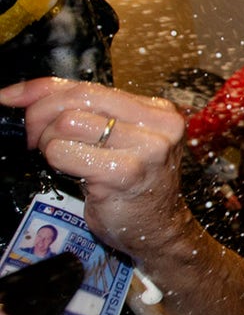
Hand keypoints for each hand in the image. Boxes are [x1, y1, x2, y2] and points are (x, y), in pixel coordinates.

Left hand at [0, 77, 187, 260]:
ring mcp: (145, 149)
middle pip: (78, 98)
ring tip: (62, 158)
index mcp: (158, 111)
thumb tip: (24, 94)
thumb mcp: (120, 139)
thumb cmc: (134, 184)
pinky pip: (64, 153)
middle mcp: (158, 126)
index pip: (89, 85)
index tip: (12, 96)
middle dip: (41, 114)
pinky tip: (72, 173)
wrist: (157, 228)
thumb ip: (87, 112)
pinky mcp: (124, 173)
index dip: (43, 89)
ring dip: (49, 142)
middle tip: (34, 137)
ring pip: (67, 124)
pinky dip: (56, 162)